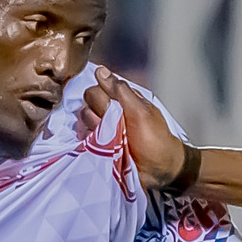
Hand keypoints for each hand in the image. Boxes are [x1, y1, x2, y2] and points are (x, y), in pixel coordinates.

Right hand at [80, 70, 189, 191]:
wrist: (159, 170)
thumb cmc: (155, 139)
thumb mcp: (140, 111)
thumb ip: (120, 91)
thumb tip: (100, 71)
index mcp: (120, 99)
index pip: (96, 88)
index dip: (101, 97)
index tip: (113, 107)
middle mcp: (108, 111)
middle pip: (88, 102)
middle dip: (100, 113)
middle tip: (115, 125)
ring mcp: (101, 128)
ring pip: (84, 119)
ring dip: (96, 128)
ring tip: (111, 139)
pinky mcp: (96, 145)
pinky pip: (82, 137)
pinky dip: (88, 140)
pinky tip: (101, 146)